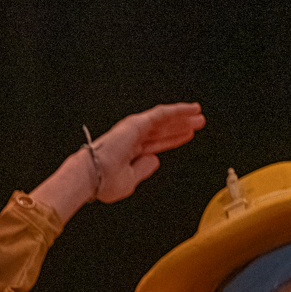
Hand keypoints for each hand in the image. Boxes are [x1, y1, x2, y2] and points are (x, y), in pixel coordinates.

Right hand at [29, 102, 203, 223]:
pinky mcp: (137, 123)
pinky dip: (178, 110)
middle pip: (162, 130)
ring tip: (198, 114)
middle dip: (180, 126)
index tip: (187, 135)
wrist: (92, 176)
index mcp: (129, 153)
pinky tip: (191, 109)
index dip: (172, 139)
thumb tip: (156, 160)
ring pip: (163, 120)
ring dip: (182, 116)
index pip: (156, 144)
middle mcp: (131, 139)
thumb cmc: (104, 183)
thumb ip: (144, 170)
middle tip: (198, 122)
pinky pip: (162, 114)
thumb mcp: (130, 181)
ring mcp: (134, 130)